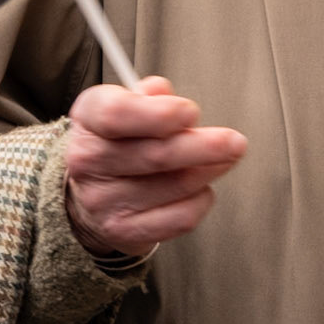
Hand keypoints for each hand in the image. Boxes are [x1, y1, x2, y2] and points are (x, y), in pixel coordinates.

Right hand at [64, 76, 247, 258]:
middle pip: (154, 155)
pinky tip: (200, 187)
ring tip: (223, 159)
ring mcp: (103, 201)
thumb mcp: (125, 105)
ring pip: (174, 186)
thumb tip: (164, 93)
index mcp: (89, 120)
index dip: (158, 114)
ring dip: (208, 170)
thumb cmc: (120, 140)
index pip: (116, 114)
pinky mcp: (124, 231)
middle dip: (203, 147)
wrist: (92, 192)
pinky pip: (180, 217)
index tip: (191, 112)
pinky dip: (200, 199)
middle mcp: (89, 161)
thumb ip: (147, 95)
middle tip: (234, 142)